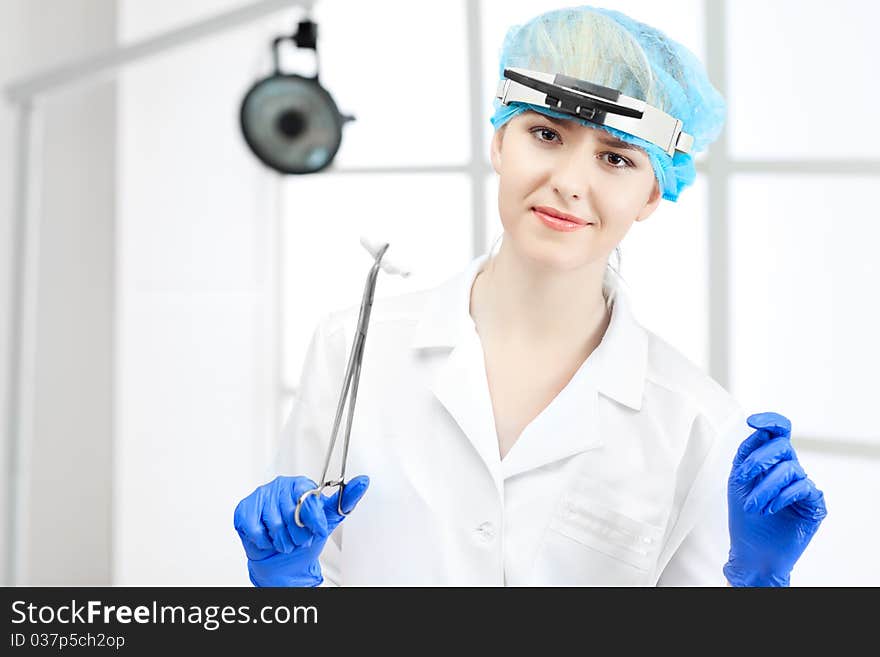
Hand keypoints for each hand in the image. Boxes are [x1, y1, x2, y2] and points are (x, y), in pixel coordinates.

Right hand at [233, 474, 368, 586]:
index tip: (317, 531)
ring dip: (283, 541)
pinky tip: (268, 538)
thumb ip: (346, 500)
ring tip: (284, 540)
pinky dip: (265, 541)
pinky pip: (257, 530)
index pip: (308, 498)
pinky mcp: (244, 509)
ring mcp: (261, 495)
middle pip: (291, 514)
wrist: (281, 559)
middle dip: (298, 534)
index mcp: (301, 484)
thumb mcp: (328, 520)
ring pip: (275, 524)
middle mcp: (280, 485)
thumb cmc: (303, 536)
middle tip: (298, 538)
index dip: (314, 520)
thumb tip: (364, 481)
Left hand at [724, 412, 825, 586]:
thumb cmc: (745, 518)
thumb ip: (746, 455)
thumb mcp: (738, 481)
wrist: (752, 552)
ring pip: (790, 469)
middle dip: (759, 458)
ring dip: (765, 486)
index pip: (778, 432)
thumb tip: (757, 432)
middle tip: (742, 477)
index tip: (752, 422)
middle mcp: (789, 469)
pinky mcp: (814, 504)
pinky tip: (771, 509)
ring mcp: (803, 486)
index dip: (770, 421)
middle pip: (782, 445)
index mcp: (771, 461)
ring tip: (753, 506)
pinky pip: (803, 488)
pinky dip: (782, 496)